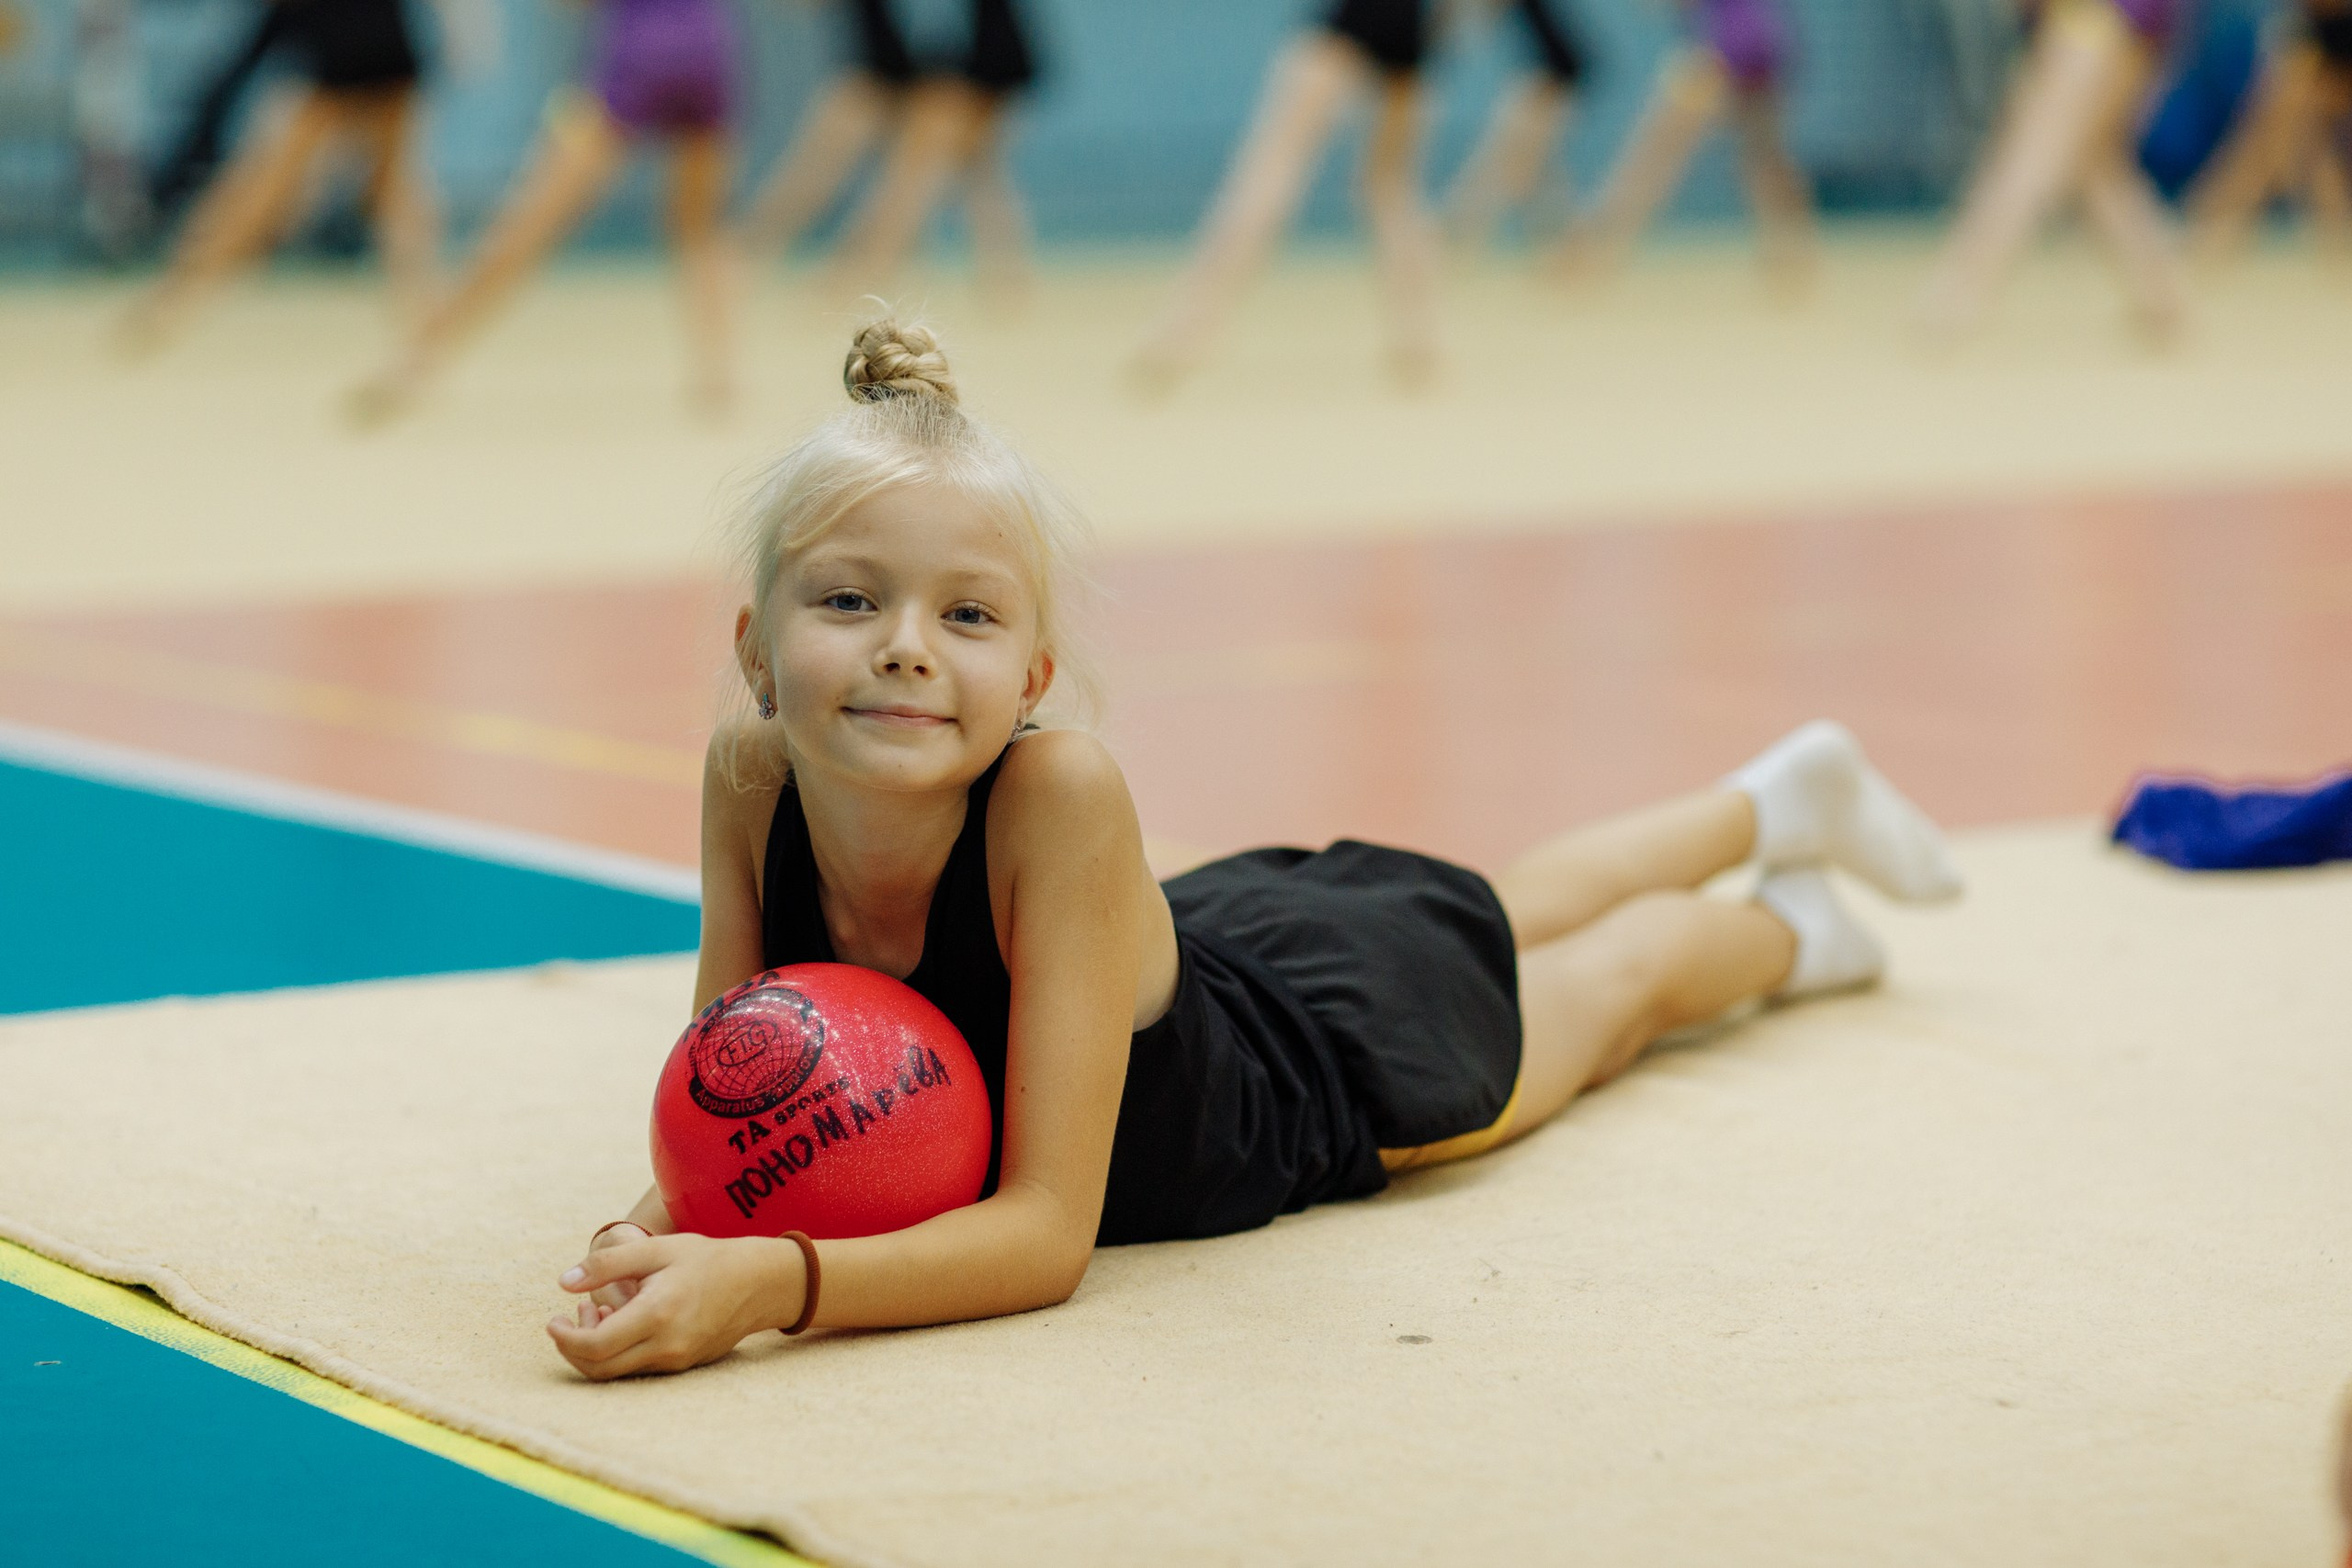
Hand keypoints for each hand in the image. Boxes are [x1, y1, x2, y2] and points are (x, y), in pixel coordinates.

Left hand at [546, 1233, 801, 1379]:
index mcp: (656, 1315)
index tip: (553, 1320)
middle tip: (574, 1314)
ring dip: (596, 1348)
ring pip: (618, 1372)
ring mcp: (676, 1360)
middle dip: (574, 1347)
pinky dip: (619, 1350)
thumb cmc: (706, 1259)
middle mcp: (666, 1346)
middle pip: (599, 1369)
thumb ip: (607, 1264)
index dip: (564, 1338)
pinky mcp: (683, 1363)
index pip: (594, 1346)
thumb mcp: (657, 1250)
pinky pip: (639, 1367)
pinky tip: (623, 1319)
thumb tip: (564, 1282)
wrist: (759, 1282)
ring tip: (599, 1309)